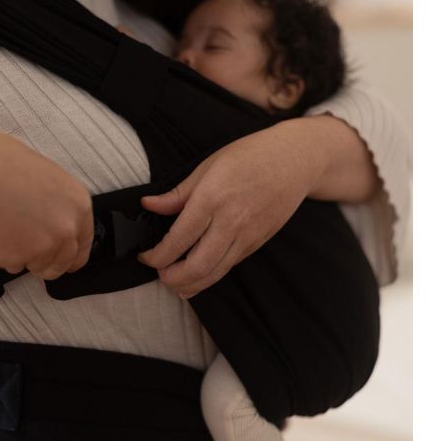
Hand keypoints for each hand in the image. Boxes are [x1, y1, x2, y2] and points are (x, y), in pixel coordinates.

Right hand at [0, 127, 93, 278]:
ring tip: (6, 226)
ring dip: (23, 255)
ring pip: (37, 266)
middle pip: (62, 263)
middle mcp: (68, 227)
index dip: (71, 255)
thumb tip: (60, 228)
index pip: (82, 244)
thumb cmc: (3, 169)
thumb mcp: (47, 180)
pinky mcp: (20, 257)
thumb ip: (60, 207)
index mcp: (79, 205)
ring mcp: (45, 245)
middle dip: (44, 260)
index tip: (64, 262)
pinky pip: (13, 265)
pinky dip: (2, 254)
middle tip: (24, 243)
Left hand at [138, 116, 370, 297]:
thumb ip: (177, 193)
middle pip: (196, 266)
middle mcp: (230, 221)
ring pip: (214, 273)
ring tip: (174, 281)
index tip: (146, 256)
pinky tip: (197, 276)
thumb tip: (148, 205)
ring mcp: (247, 235)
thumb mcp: (207, 166)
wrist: (295, 160)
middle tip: (159, 273)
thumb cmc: (250, 156)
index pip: (178, 239)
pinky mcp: (257, 243)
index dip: (157, 255)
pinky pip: (229, 266)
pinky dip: (210, 276)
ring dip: (190, 284)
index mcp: (212, 198)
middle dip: (171, 278)